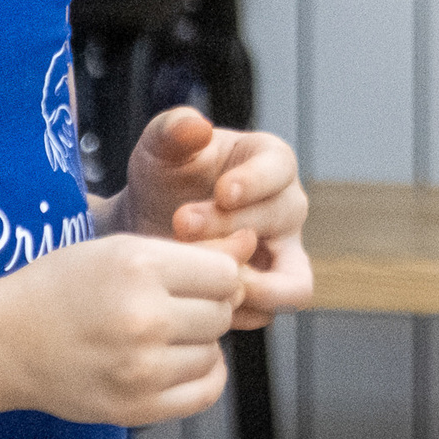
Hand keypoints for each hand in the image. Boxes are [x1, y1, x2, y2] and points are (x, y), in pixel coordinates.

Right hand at [0, 229, 247, 424]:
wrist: (6, 341)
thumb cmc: (63, 286)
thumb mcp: (121, 249)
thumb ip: (192, 251)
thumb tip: (251, 245)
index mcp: (138, 267)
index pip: (225, 273)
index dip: (215, 273)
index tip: (195, 276)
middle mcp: (142, 318)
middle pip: (222, 312)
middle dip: (206, 306)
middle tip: (173, 304)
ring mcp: (139, 369)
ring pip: (214, 351)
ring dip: (199, 341)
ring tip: (163, 332)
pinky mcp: (135, 408)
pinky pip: (205, 391)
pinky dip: (202, 375)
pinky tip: (178, 360)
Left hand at [119, 107, 312, 327]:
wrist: (145, 225)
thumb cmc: (163, 177)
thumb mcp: (160, 147)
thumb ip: (174, 130)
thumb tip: (196, 126)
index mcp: (270, 161)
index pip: (281, 169)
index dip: (256, 181)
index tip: (221, 191)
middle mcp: (287, 207)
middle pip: (281, 220)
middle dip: (230, 226)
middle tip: (180, 225)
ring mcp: (283, 253)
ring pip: (293, 281)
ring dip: (247, 282)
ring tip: (201, 275)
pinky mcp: (268, 292)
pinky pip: (269, 311)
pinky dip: (236, 310)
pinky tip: (198, 297)